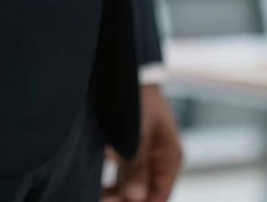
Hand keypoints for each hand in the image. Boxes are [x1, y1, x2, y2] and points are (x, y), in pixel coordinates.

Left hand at [102, 85, 182, 201]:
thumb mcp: (139, 135)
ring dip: (114, 195)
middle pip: (144, 194)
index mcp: (171, 157)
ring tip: (96, 195)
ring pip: (130, 190)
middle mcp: (160, 162)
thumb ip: (137, 168)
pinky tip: (95, 188)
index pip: (160, 195)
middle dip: (124, 199)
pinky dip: (109, 187)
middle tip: (102, 200)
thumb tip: (137, 199)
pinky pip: (120, 180)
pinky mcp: (129, 156)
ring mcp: (144, 160)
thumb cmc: (141, 102)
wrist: (131, 76)